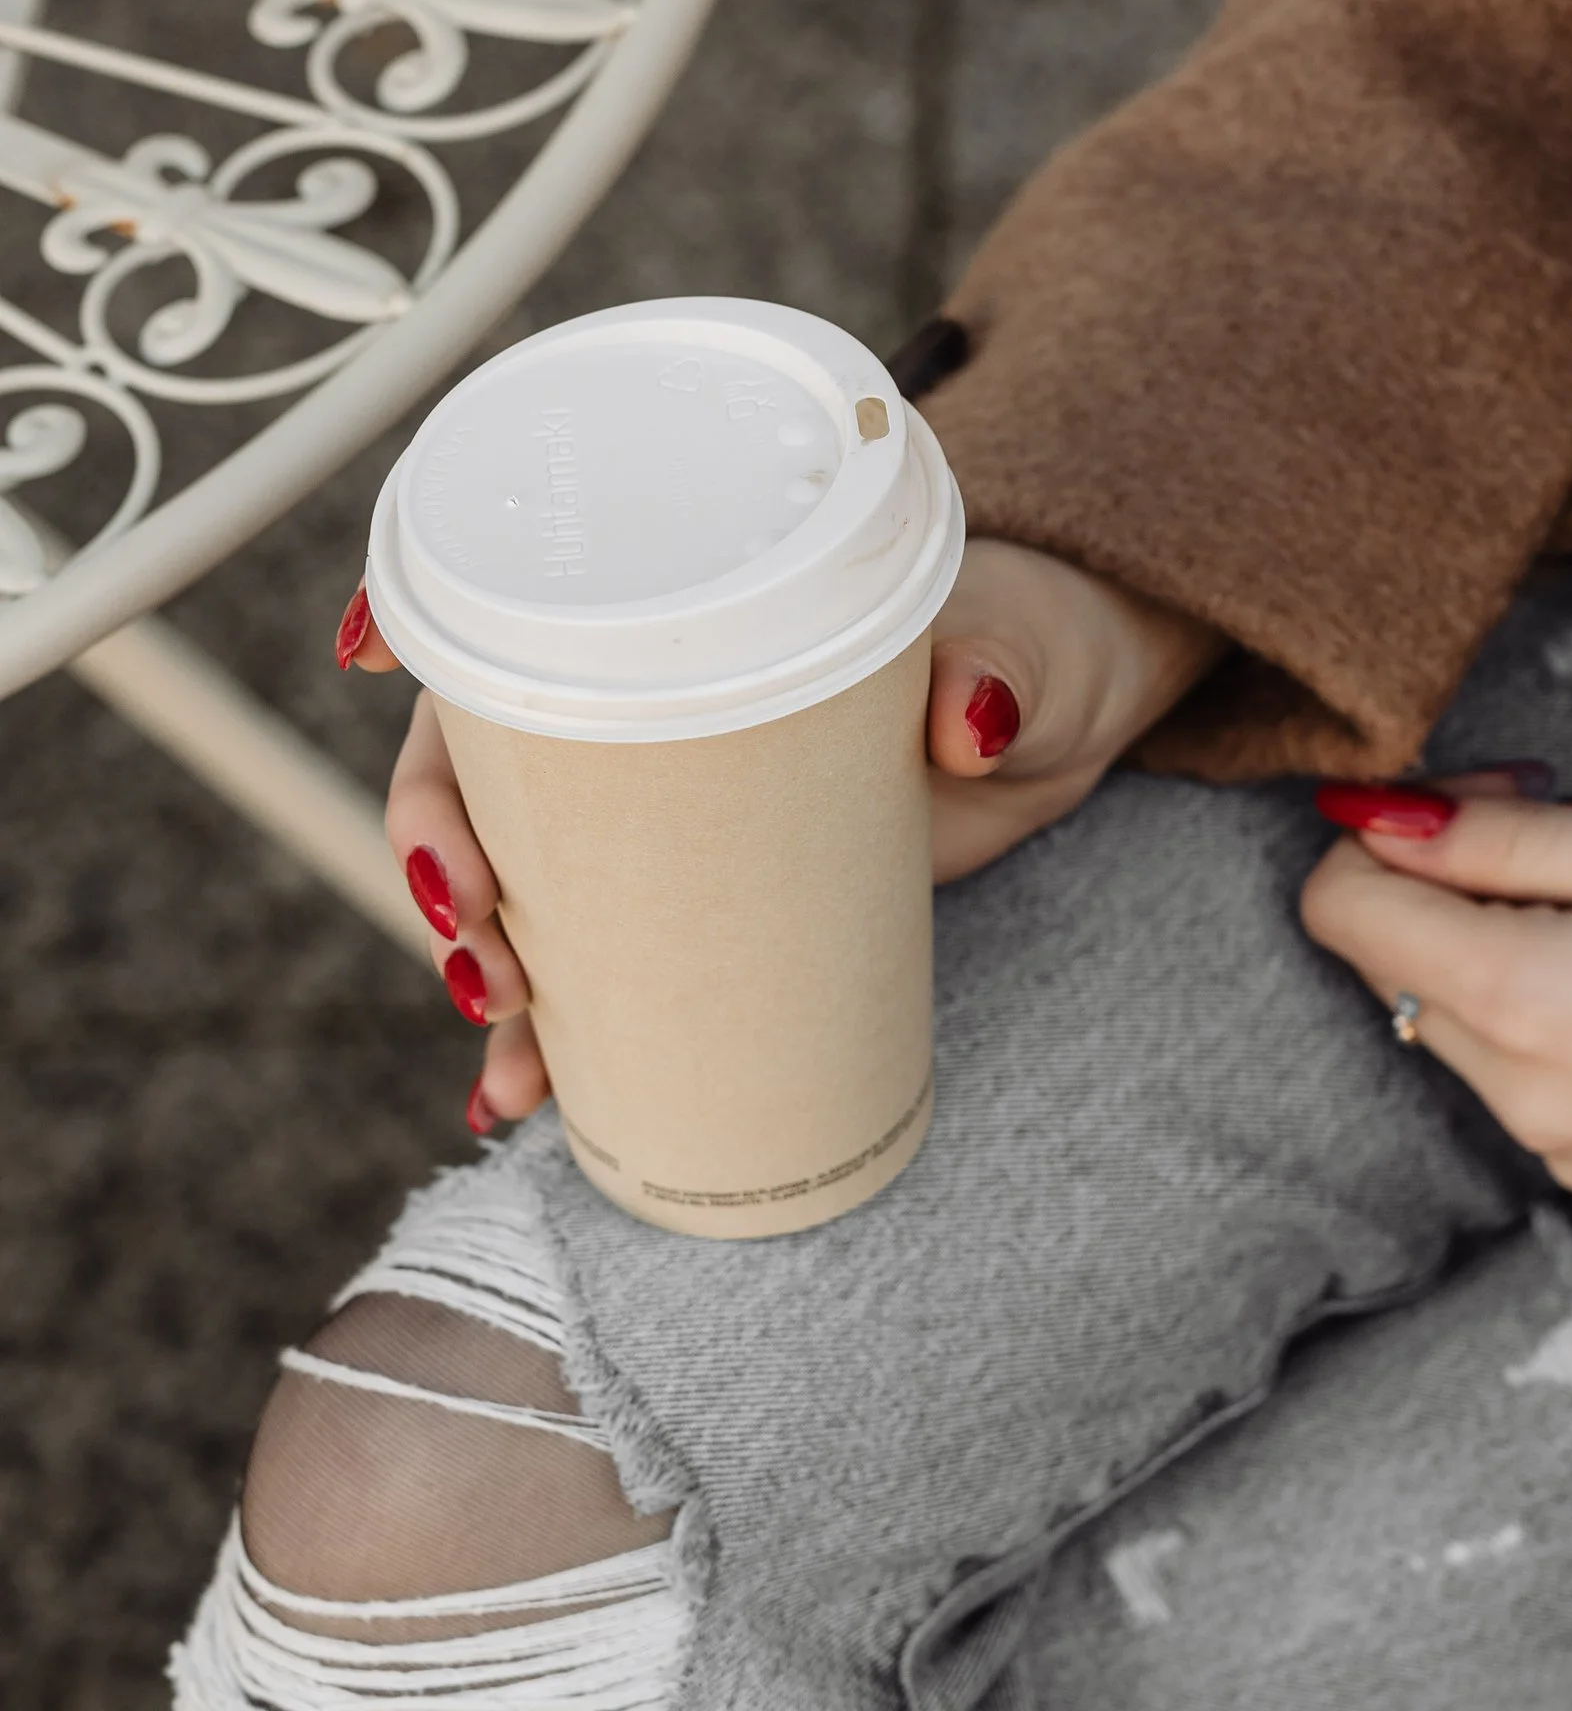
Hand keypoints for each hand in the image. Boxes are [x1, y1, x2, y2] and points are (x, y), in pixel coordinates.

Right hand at [333, 539, 1221, 1126]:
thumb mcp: (1012, 637)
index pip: (518, 608)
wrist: (1059, 717)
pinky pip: (607, 977)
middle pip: (485, 773)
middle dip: (444, 856)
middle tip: (477, 935)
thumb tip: (972, 718)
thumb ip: (994, 664)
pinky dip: (558, 1045)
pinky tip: (523, 1102)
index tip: (373, 662)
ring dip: (486, 974)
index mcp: (683, 607)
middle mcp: (642, 714)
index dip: (426, 635)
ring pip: (528, 892)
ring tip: (508, 1050)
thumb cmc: (1022, 636)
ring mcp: (668, 821)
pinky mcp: (712, 909)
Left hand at [1300, 785, 1571, 1208]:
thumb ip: (1509, 836)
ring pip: (1460, 1011)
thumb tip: (1378, 820)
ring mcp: (1557, 1143)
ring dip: (1514, 934)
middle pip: (1394, 958)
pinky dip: (1560, 1000)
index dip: (1392, 825)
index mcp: (1518, 1002)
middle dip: (1459, 873)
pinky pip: (1527, 1067)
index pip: (1339, 905)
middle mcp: (1515, 1093)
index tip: (1500, 789)